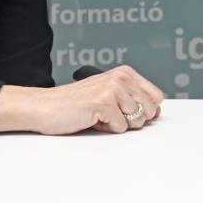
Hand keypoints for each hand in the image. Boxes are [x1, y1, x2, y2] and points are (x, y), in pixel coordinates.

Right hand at [0, 65, 165, 134]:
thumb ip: (132, 99)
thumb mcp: (109, 94)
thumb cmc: (75, 103)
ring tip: (100, 116)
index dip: (146, 110)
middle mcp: (121, 77)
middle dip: (133, 120)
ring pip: (136, 120)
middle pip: (150, 110)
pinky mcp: (104, 102)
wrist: (45, 106)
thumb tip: (156, 111)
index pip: (157, 96)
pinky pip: (121, 127)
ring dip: (118, 124)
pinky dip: (107, 129)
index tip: (129, 112)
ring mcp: (113, 89)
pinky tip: (92, 119)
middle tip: (111, 115)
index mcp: (125, 73)